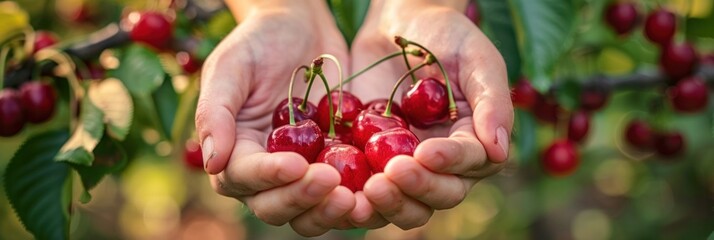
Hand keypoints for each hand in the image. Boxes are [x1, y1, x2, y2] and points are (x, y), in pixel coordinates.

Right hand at [195, 0, 353, 235]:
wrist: (302, 29)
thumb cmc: (259, 42)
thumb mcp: (231, 66)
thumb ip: (216, 112)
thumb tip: (213, 162)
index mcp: (235, 151)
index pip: (244, 178)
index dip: (269, 176)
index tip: (296, 164)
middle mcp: (266, 173)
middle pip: (275, 206)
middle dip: (302, 198)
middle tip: (333, 182)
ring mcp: (302, 175)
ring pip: (309, 213)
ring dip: (329, 212)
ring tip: (355, 197)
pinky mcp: (335, 169)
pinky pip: (345, 196)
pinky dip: (359, 201)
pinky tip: (377, 188)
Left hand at [346, 0, 513, 228]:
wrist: (397, 25)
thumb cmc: (444, 35)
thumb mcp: (475, 57)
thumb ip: (492, 101)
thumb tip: (500, 151)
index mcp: (475, 140)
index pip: (470, 162)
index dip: (450, 162)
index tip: (426, 152)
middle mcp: (446, 163)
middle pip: (441, 194)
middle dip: (418, 187)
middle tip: (390, 174)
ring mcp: (408, 166)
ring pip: (407, 204)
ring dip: (390, 204)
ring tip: (369, 189)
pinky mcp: (373, 164)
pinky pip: (368, 192)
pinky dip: (358, 197)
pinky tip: (343, 189)